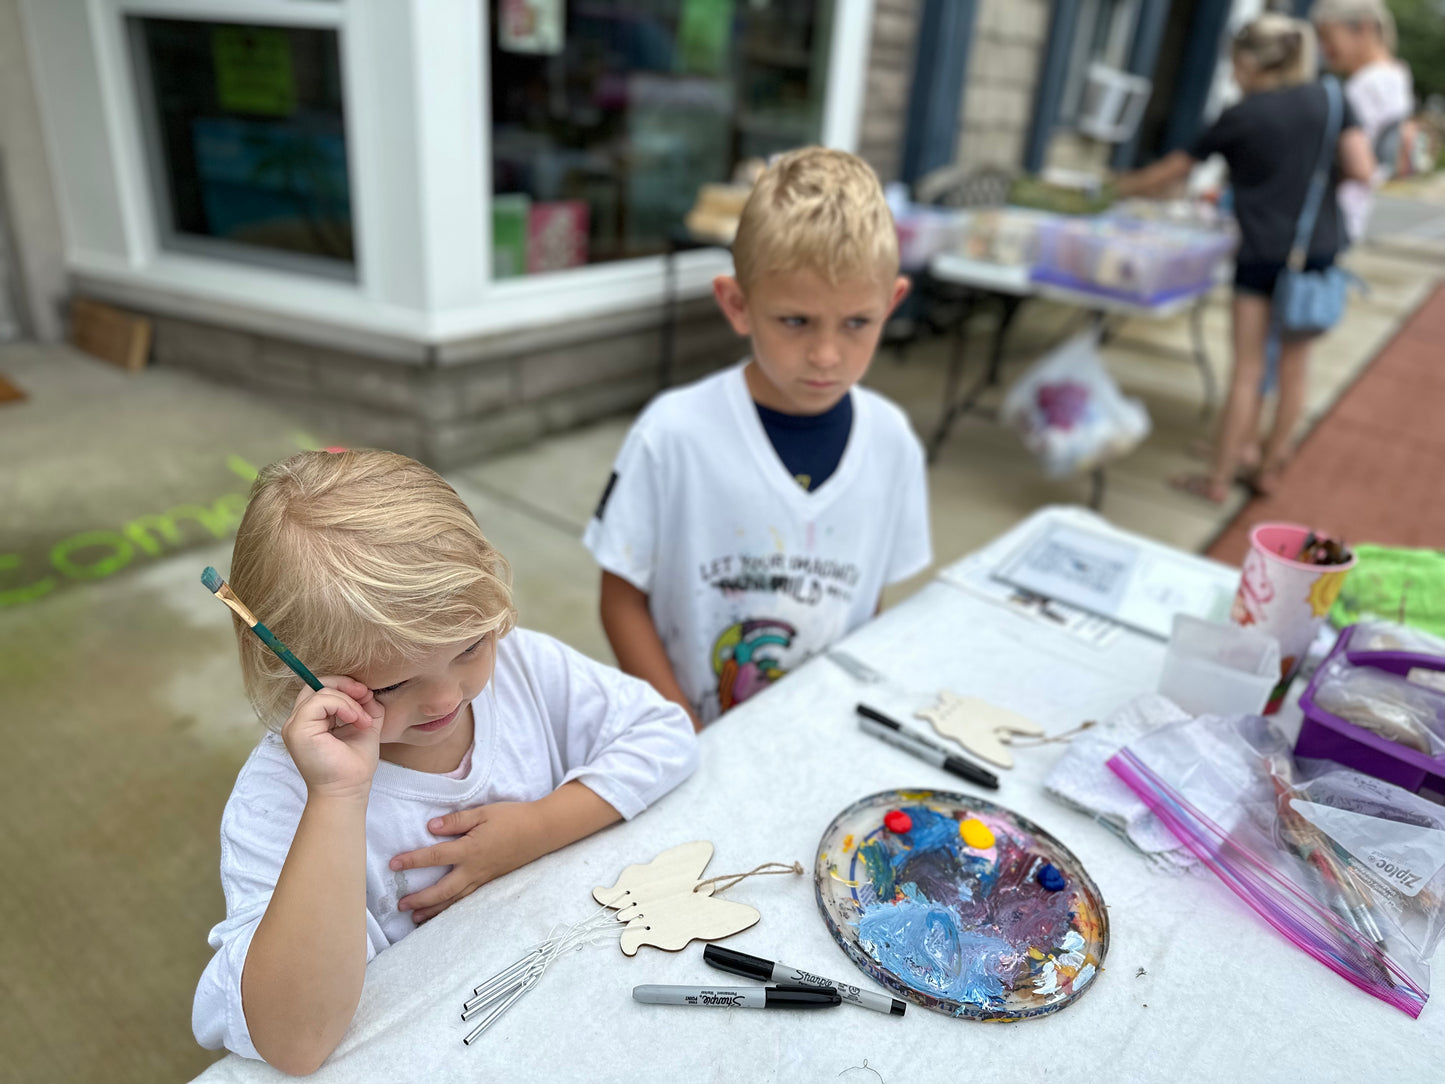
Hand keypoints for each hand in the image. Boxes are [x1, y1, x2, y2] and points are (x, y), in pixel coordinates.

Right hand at [281, 677, 383, 800]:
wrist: (349, 789)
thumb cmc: (354, 764)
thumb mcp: (364, 725)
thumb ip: (365, 705)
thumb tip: (366, 689)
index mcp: (311, 720)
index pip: (320, 689)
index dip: (344, 685)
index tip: (366, 694)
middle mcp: (298, 721)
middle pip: (315, 685)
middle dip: (344, 684)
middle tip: (365, 695)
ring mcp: (295, 725)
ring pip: (320, 691)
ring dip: (349, 701)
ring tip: (363, 720)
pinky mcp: (298, 729)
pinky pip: (319, 701)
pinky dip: (342, 705)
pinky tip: (355, 720)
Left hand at [389, 802, 546, 922]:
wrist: (541, 831)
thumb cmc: (512, 818)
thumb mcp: (483, 813)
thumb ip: (456, 821)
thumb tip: (430, 827)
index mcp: (470, 849)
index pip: (435, 856)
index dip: (413, 860)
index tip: (393, 864)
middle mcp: (474, 869)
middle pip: (442, 890)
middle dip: (420, 899)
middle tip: (401, 905)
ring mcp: (483, 878)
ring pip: (455, 899)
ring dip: (434, 910)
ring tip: (415, 919)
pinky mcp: (490, 881)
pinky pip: (467, 898)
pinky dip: (452, 908)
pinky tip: (443, 911)